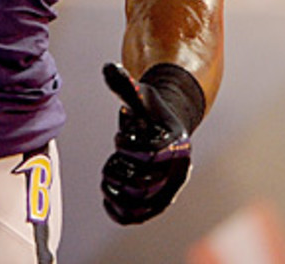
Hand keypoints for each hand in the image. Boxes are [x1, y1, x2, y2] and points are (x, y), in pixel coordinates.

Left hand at [100, 62, 192, 224]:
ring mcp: (169, 190)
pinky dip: (119, 212)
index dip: (128, 146)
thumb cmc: (149, 111)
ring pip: (140, 204)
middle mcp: (177, 172)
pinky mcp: (158, 203)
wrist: (163, 131)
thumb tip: (108, 67)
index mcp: (176, 145)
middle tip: (112, 161)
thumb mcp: (140, 96)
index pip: (151, 154)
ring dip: (116, 191)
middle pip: (144, 184)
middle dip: (119, 171)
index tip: (120, 137)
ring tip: (108, 176)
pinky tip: (107, 198)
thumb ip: (125, 84)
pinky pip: (138, 216)